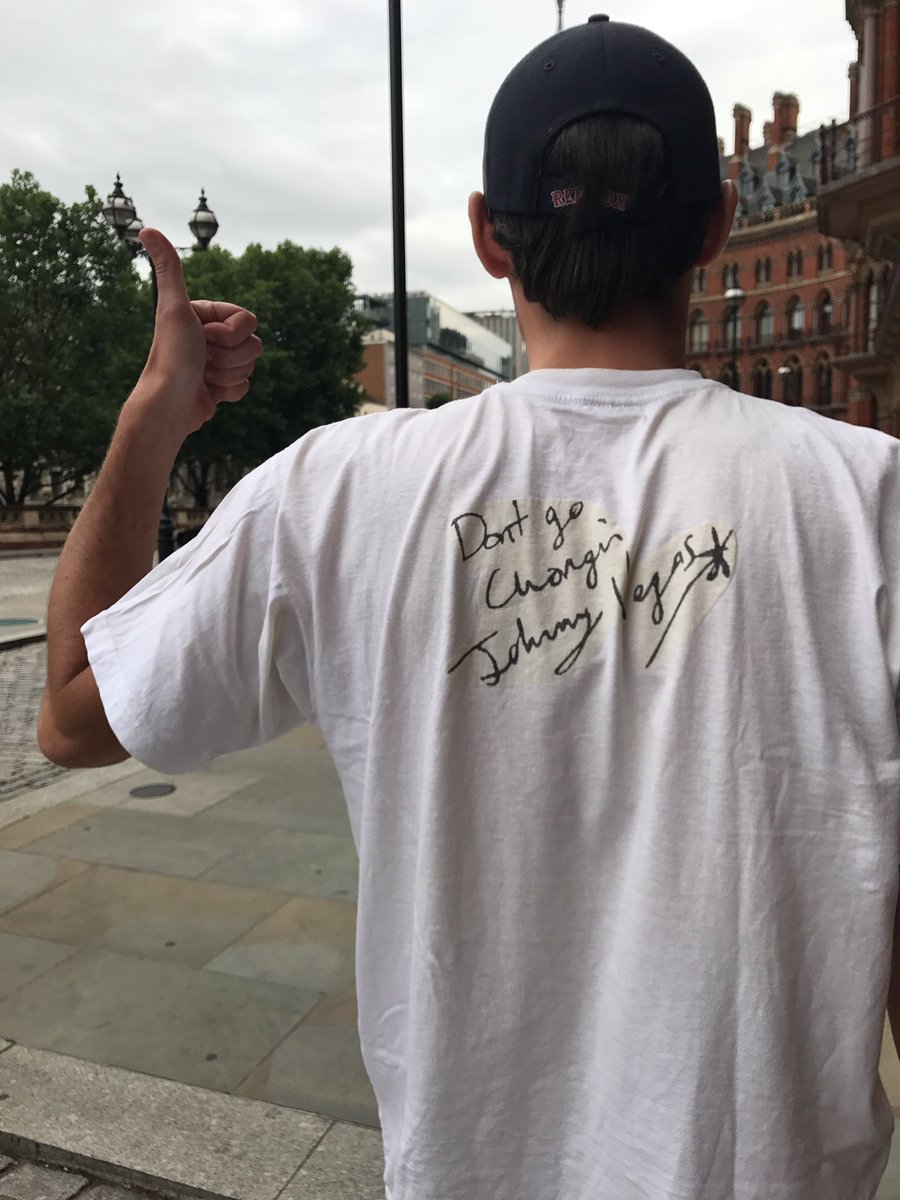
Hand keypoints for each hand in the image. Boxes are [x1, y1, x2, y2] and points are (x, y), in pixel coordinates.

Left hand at [135, 228, 262, 438]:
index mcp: (205, 315)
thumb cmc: (171, 357)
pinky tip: (208, 391)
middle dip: (231, 357)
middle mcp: (211, 336)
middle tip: (202, 359)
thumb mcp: (173, 308)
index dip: (231, 334)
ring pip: (251, 365)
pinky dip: (229, 392)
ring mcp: (217, 362)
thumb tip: (146, 228)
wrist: (168, 405)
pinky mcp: (220, 386)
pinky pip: (245, 386)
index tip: (204, 338)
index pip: (249, 320)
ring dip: (228, 375)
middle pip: (253, 344)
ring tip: (202, 376)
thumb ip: (168, 268)